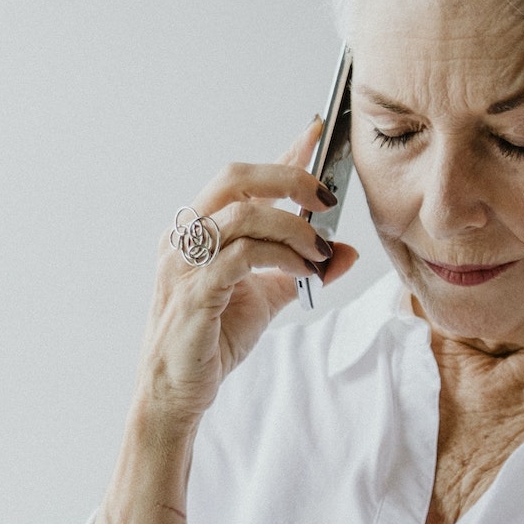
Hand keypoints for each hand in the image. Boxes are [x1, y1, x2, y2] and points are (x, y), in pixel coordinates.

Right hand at [134, 119, 361, 436]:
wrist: (176, 391)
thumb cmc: (210, 340)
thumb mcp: (265, 297)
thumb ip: (300, 270)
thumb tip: (347, 250)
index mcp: (198, 230)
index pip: (243, 179)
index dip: (283, 153)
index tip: (318, 133)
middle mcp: (185, 237)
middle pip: (235, 178)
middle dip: (288, 179)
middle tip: (326, 200)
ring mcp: (186, 263)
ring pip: (242, 216)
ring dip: (292, 228)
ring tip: (318, 252)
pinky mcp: (195, 292)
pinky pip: (240, 256)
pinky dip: (280, 257)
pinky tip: (302, 272)